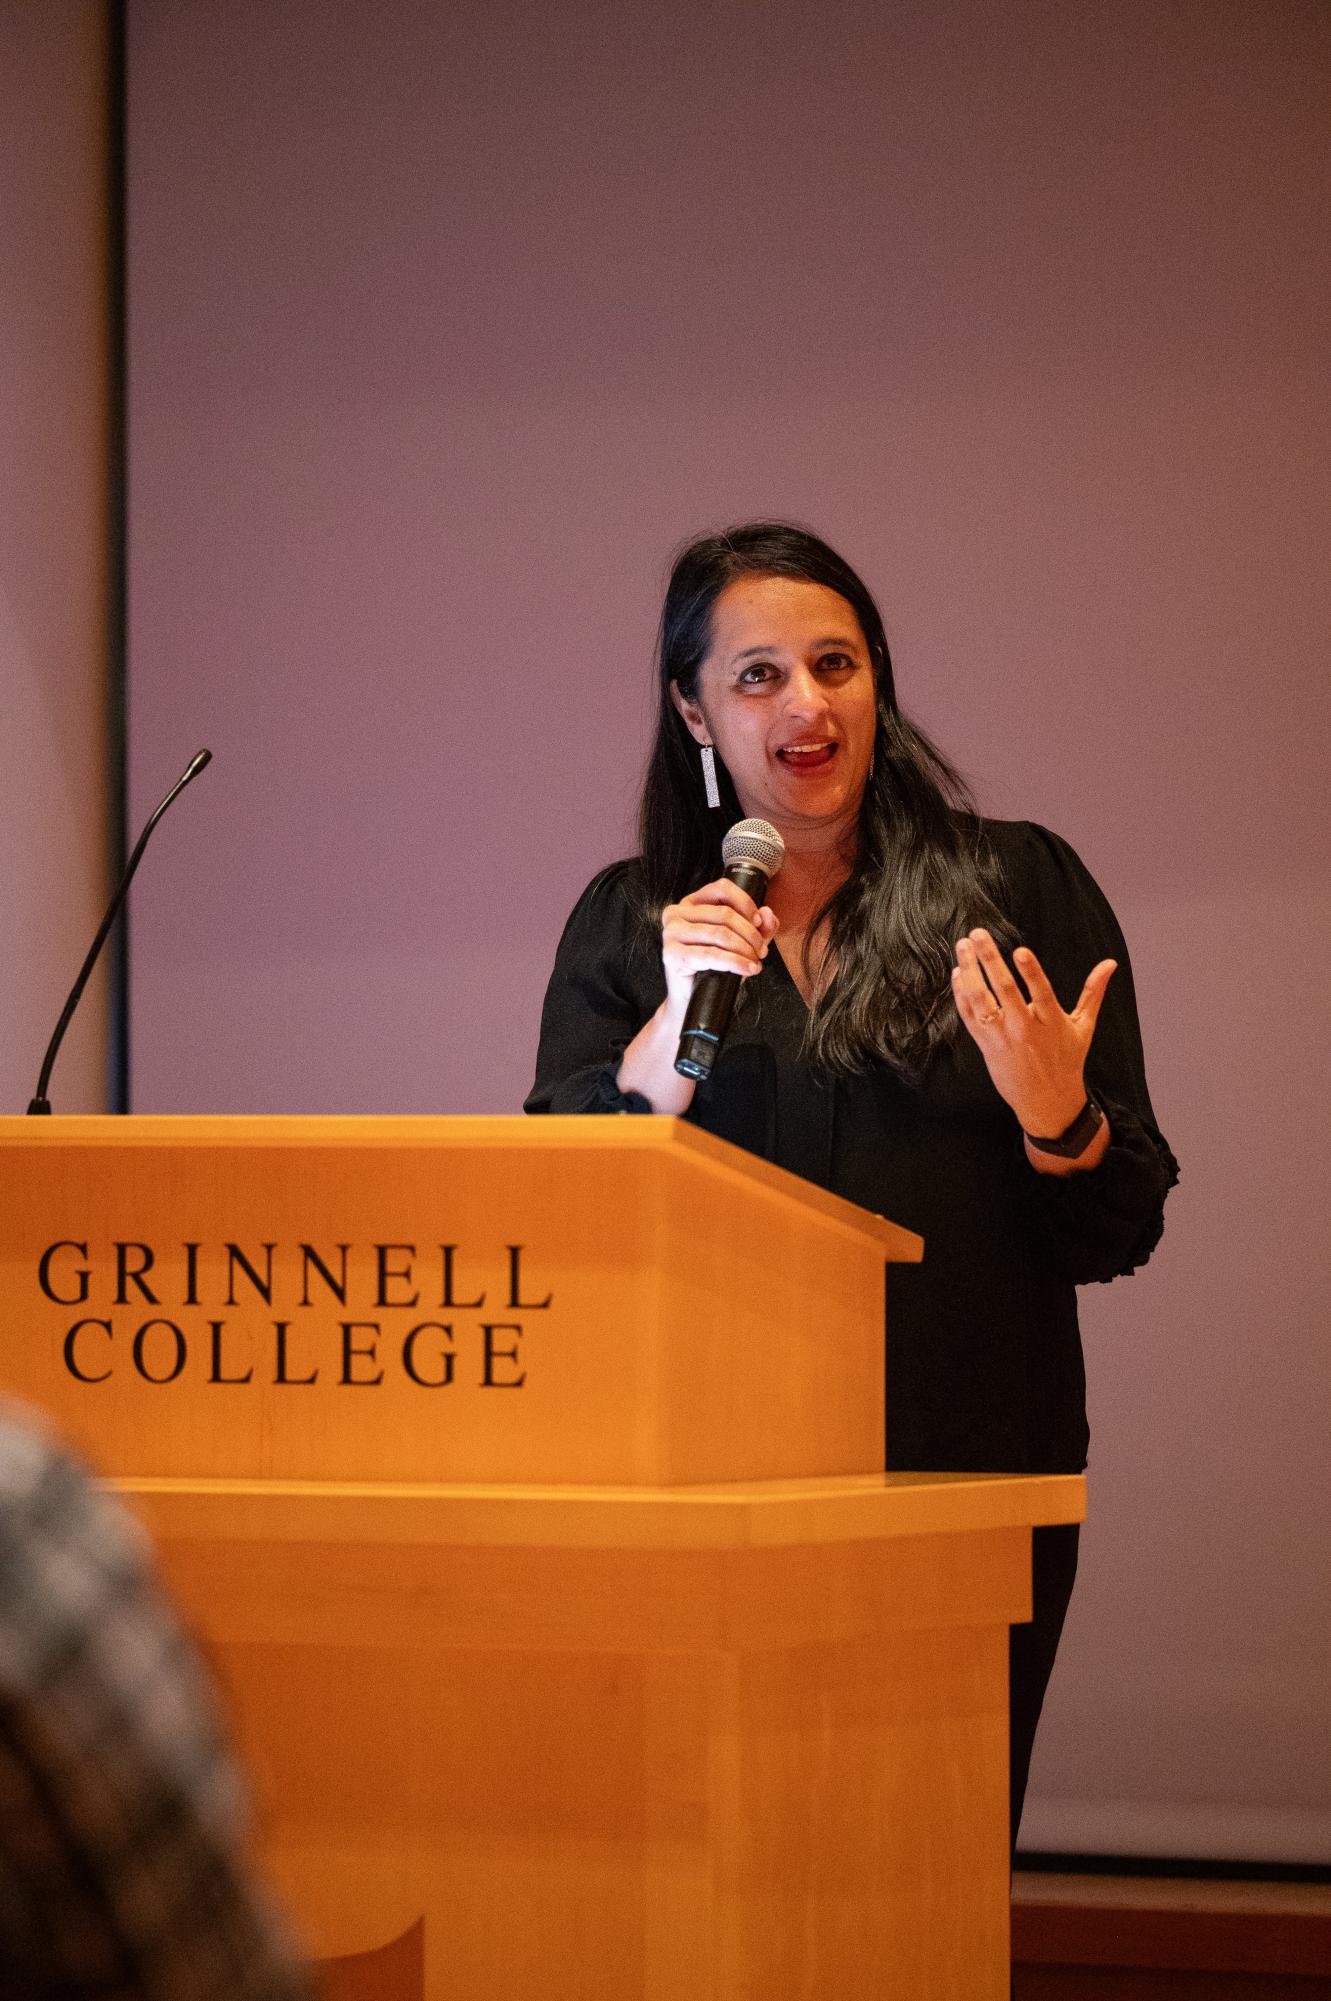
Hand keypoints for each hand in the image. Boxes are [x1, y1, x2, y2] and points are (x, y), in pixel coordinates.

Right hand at [661, 879, 778, 1018]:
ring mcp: (671, 932)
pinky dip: (735, 962)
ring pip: (720, 934)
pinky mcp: (672, 954)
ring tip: (755, 962)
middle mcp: (676, 913)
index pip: (722, 889)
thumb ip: (758, 926)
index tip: (759, 923)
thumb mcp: (741, 941)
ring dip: (745, 950)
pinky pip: (711, 955)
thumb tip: (767, 913)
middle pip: (724, 913)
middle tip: (760, 951)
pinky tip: (747, 969)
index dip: (746, 904)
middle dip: (750, 934)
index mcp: (691, 903)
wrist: (692, 996)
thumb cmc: (713, 967)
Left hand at [951, 928, 1115, 1139]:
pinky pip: (969, 1017)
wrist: (1047, 1102)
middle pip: (1004, 990)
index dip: (1031, 972)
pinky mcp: (986, 1045)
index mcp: (1051, 1022)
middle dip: (989, 960)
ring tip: (963, 946)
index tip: (1020, 951)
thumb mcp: (1084, 1026)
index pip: (1041, 992)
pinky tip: (958, 973)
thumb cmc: (1067, 1060)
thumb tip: (1110, 963)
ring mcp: (1002, 1037)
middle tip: (977, 934)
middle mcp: (1025, 1029)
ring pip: (981, 1001)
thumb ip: (1093, 992)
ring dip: (969, 972)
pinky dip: (961, 995)